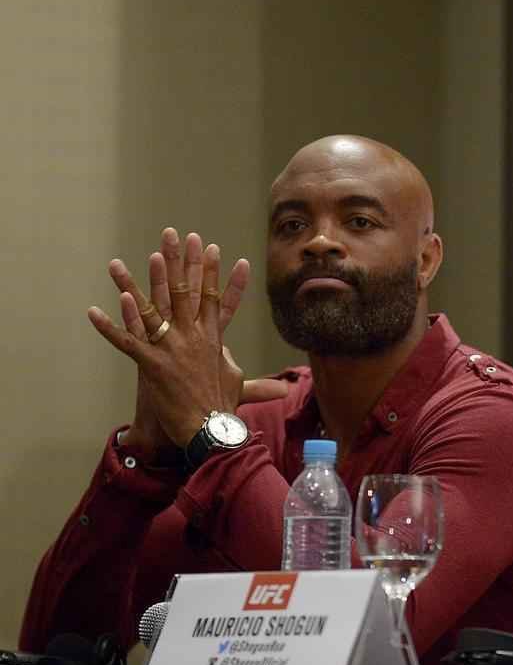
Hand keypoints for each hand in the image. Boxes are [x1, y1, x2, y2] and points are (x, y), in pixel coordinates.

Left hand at [90, 228, 283, 448]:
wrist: (210, 429)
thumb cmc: (223, 407)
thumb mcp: (237, 382)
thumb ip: (240, 370)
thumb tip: (267, 380)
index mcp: (213, 337)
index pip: (212, 295)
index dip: (210, 270)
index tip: (209, 247)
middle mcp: (192, 336)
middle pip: (183, 291)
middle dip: (178, 261)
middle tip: (173, 235)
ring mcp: (171, 348)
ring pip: (149, 310)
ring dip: (133, 284)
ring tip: (120, 262)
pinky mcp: (152, 364)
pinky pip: (125, 342)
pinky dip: (109, 327)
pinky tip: (94, 311)